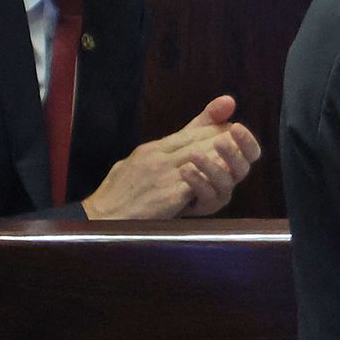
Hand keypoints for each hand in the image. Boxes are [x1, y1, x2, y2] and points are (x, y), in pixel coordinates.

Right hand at [80, 95, 262, 218]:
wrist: (99, 217)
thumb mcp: (133, 163)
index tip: (228, 123)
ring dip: (220, 154)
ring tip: (238, 153)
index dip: (211, 127)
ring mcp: (163, 175)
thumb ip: (155, 152)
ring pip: (200, 157)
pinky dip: (211, 176)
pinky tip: (225, 175)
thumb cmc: (115, 194)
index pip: (187, 133)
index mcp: (151, 149)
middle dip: (221, 138)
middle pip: (198, 141)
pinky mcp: (167, 194)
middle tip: (240, 137)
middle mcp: (158, 157)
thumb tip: (171, 146)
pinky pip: (195, 182)